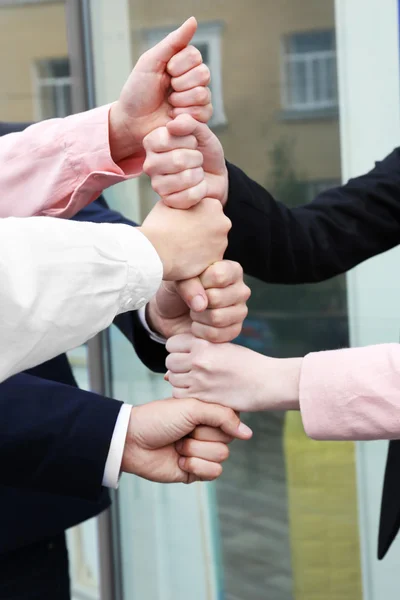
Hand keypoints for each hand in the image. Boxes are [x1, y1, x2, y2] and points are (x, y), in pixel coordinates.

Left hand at [109, 18, 211, 161]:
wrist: (132, 122)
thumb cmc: (137, 92)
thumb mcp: (150, 62)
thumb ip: (172, 42)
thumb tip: (193, 20)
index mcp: (182, 63)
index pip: (196, 56)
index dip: (179, 65)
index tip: (165, 72)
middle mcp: (192, 80)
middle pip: (203, 74)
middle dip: (180, 84)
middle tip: (166, 91)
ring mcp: (196, 100)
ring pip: (203, 95)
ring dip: (181, 101)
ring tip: (168, 105)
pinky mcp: (197, 118)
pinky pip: (204, 113)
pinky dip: (185, 115)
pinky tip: (173, 117)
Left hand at [121, 397, 252, 482]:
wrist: (133, 441)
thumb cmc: (159, 418)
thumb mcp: (192, 407)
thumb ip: (223, 416)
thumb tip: (248, 433)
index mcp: (208, 413)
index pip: (232, 419)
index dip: (217, 420)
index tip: (200, 416)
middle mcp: (208, 432)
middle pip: (228, 439)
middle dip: (202, 435)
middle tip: (183, 430)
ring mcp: (202, 452)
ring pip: (221, 456)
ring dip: (195, 451)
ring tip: (178, 445)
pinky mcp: (196, 471)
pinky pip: (214, 473)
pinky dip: (195, 466)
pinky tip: (179, 461)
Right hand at [139, 198, 230, 280]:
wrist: (155, 252)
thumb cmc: (159, 227)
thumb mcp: (168, 203)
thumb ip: (182, 202)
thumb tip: (182, 203)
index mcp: (213, 205)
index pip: (207, 209)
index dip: (193, 215)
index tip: (182, 222)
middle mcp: (222, 223)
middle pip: (213, 226)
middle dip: (200, 230)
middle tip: (182, 235)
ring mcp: (221, 244)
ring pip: (212, 243)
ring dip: (200, 245)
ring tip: (182, 247)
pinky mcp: (215, 261)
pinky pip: (208, 259)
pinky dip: (199, 259)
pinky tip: (185, 258)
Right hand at [143, 114, 227, 208]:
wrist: (214, 175)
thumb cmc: (204, 151)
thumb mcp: (201, 132)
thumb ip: (188, 123)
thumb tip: (171, 125)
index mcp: (152, 142)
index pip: (167, 139)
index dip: (188, 140)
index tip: (192, 142)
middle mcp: (150, 164)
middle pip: (178, 160)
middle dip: (197, 158)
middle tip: (197, 159)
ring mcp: (157, 184)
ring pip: (185, 178)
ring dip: (199, 174)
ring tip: (197, 172)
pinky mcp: (167, 201)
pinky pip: (189, 196)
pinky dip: (200, 190)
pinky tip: (197, 186)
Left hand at [146, 260, 250, 341]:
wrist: (172, 313)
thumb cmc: (178, 290)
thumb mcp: (178, 279)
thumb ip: (188, 284)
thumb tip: (201, 305)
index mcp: (232, 270)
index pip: (219, 275)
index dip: (200, 282)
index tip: (192, 283)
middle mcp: (241, 290)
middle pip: (218, 298)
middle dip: (196, 303)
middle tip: (192, 301)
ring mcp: (240, 312)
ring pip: (217, 318)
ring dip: (198, 318)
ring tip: (194, 312)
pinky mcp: (235, 331)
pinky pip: (216, 335)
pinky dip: (200, 332)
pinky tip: (198, 325)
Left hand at [165, 334, 302, 411]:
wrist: (268, 382)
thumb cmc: (248, 364)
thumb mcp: (224, 349)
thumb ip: (197, 353)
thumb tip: (167, 372)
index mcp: (204, 343)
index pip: (172, 343)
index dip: (177, 349)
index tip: (187, 355)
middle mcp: (199, 359)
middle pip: (170, 361)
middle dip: (177, 366)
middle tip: (191, 371)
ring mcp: (199, 379)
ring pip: (172, 379)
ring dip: (180, 381)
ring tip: (196, 382)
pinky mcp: (202, 397)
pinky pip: (178, 395)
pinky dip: (184, 395)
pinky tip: (197, 393)